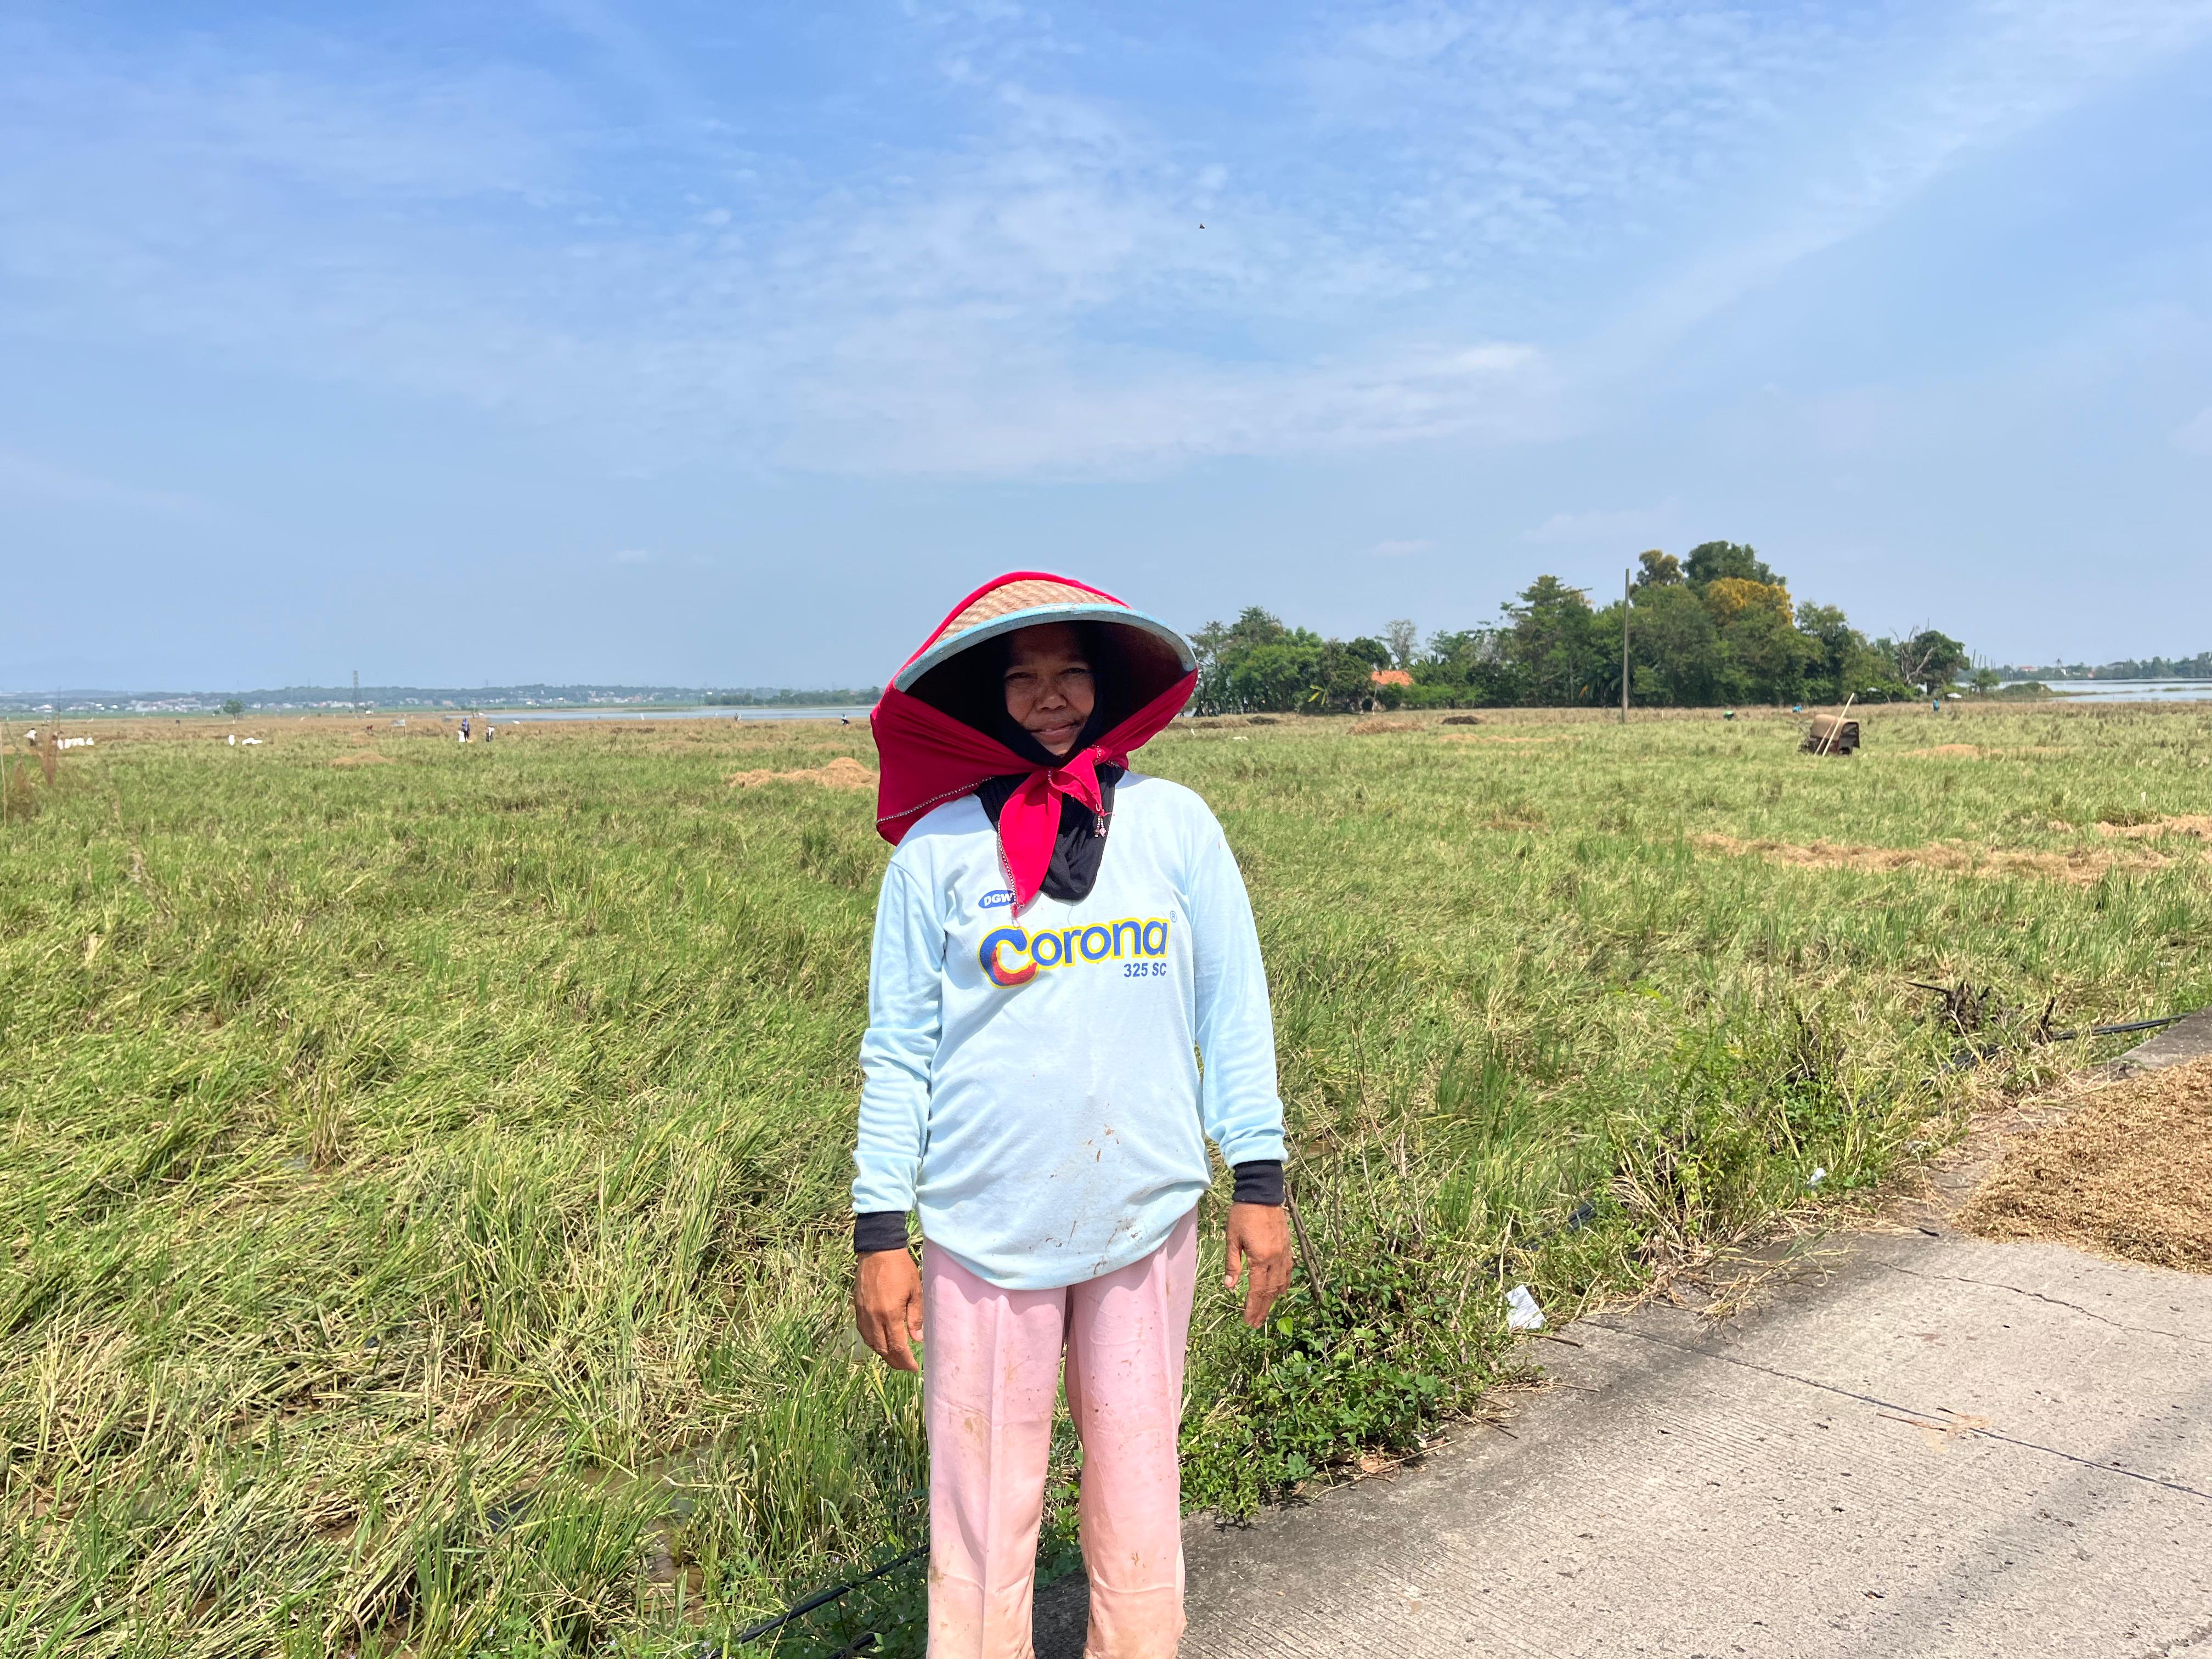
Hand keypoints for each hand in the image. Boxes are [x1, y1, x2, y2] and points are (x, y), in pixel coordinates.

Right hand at [854, 1249, 923, 1371]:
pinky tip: (881, 1342)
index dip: (906, 1360)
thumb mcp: (914, 1291)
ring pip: (871, 1343)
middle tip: (906, 1366)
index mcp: (890, 1314)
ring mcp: (863, 1313)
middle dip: (895, 1362)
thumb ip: (915, 1317)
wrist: (878, 1249)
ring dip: (883, 1354)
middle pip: (883, 1349)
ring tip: (895, 1358)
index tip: (914, 1368)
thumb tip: (917, 1339)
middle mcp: (874, 1317)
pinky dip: (873, 1342)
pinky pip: (864, 1332)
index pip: (897, 1347)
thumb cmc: (901, 1268)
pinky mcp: (857, 1308)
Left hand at [1223, 1203, 1292, 1327]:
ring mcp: (1284, 1253)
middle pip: (1270, 1291)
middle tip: (1255, 1324)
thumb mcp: (1232, 1239)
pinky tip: (1281, 1292)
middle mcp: (1275, 1259)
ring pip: (1281, 1283)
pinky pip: (1288, 1271)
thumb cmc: (1243, 1215)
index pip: (1256, 1290)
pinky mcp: (1288, 1247)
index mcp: (1260, 1258)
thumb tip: (1229, 1287)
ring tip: (1265, 1312)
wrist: (1262, 1193)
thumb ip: (1232, 1264)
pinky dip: (1284, 1284)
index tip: (1248, 1321)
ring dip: (1273, 1300)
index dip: (1252, 1307)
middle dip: (1262, 1309)